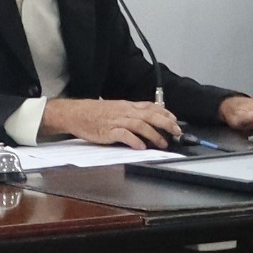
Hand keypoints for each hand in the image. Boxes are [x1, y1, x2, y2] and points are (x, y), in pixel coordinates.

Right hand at [41, 98, 186, 149]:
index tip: (175, 120)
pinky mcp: (108, 132)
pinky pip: (124, 135)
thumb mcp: (115, 108)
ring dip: (154, 134)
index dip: (165, 113)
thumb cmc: (94, 113)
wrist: (75, 113)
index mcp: (127, 106)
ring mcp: (117, 121)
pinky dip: (134, 141)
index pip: (151, 106)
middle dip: (165, 123)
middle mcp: (124, 112)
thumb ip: (130, 113)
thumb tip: (146, 119)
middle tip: (176, 132)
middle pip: (150, 115)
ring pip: (140, 125)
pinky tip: (141, 147)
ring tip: (162, 143)